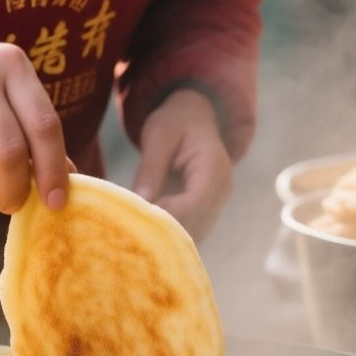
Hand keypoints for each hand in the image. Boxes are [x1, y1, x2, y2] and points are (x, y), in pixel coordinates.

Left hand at [133, 89, 232, 242]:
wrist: (193, 117)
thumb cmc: (175, 122)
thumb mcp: (158, 136)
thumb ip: (150, 168)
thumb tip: (140, 203)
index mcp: (213, 166)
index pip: (195, 201)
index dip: (170, 214)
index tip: (142, 218)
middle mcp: (222, 188)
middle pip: (197, 222)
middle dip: (167, 231)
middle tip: (133, 232)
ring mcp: (217, 202)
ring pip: (196, 232)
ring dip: (169, 237)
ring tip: (139, 235)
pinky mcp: (206, 210)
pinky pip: (191, 229)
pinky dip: (172, 235)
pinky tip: (148, 234)